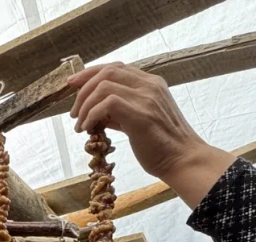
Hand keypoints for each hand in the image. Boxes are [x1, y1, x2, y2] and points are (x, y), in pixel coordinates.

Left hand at [67, 62, 236, 207]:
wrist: (183, 161)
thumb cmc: (162, 146)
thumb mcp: (140, 121)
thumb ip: (120, 111)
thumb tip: (96, 110)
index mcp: (151, 84)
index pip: (116, 67)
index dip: (90, 73)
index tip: (73, 85)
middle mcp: (150, 85)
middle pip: (107, 72)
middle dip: (82, 88)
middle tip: (72, 111)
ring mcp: (146, 98)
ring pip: (103, 86)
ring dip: (84, 105)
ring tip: (80, 125)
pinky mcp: (141, 114)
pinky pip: (107, 103)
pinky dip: (91, 115)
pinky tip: (89, 129)